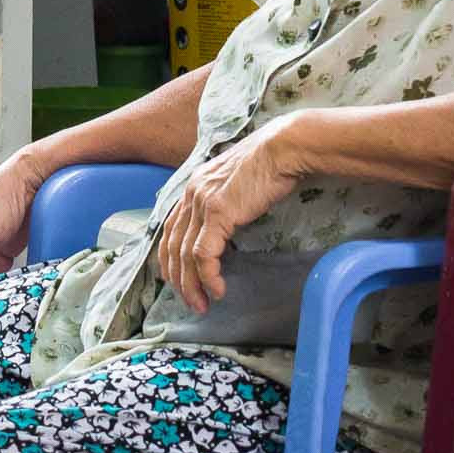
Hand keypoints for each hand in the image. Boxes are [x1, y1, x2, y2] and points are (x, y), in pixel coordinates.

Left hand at [155, 119, 302, 314]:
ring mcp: (202, 202)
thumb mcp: (236, 181)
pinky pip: (205, 254)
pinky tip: (217, 290)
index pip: (170, 229)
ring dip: (192, 285)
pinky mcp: (217, 212)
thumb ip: (223, 199)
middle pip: (173, 246)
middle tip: (189, 301)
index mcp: (193, 186)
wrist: (283, 148)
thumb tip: (224, 223)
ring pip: (186, 255)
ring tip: (202, 304)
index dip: (170, 258)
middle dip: (178, 279)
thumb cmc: (269, 164)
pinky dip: (209, 277)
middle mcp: (191, 193)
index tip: (176, 279)